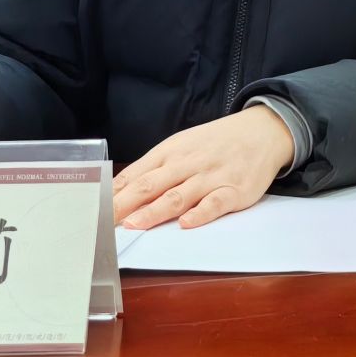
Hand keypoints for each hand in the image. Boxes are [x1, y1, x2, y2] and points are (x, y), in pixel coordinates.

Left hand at [113, 105, 294, 230]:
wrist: (262, 131)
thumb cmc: (215, 143)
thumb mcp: (182, 146)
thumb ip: (153, 169)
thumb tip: (119, 192)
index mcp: (170, 152)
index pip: (136, 175)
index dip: (114, 195)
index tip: (93, 210)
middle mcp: (187, 163)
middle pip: (151, 185)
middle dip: (125, 205)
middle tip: (103, 222)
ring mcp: (210, 177)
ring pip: (178, 196)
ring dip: (154, 211)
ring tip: (134, 225)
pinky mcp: (234, 190)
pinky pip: (214, 203)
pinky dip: (200, 214)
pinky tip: (186, 224)